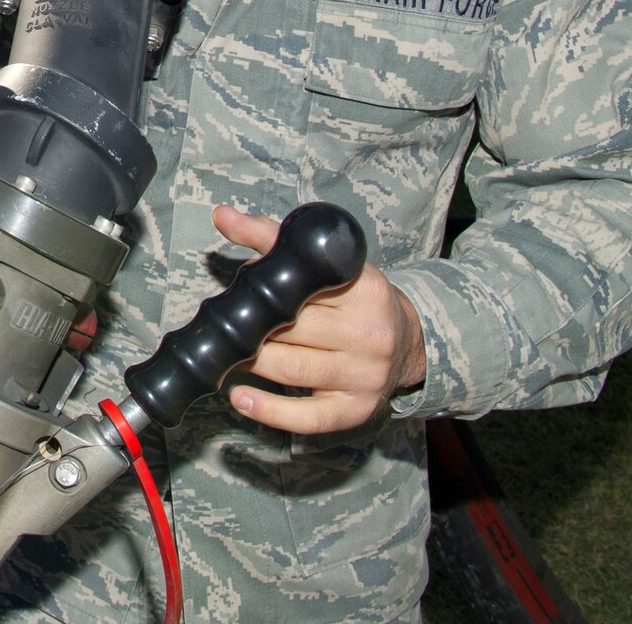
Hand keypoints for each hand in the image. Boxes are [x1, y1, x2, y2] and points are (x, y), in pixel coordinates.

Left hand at [215, 204, 426, 433]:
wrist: (409, 342)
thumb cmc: (355, 299)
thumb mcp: (329, 263)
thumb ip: (275, 239)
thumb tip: (222, 215)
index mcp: (364, 289)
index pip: (304, 281)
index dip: (263, 282)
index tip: (238, 279)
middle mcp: (369, 333)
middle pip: (292, 328)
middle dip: (251, 325)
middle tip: (225, 322)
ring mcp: (364, 375)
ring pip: (292, 369)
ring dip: (250, 361)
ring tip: (225, 353)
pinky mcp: (356, 409)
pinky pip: (308, 416)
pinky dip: (269, 411)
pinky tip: (239, 398)